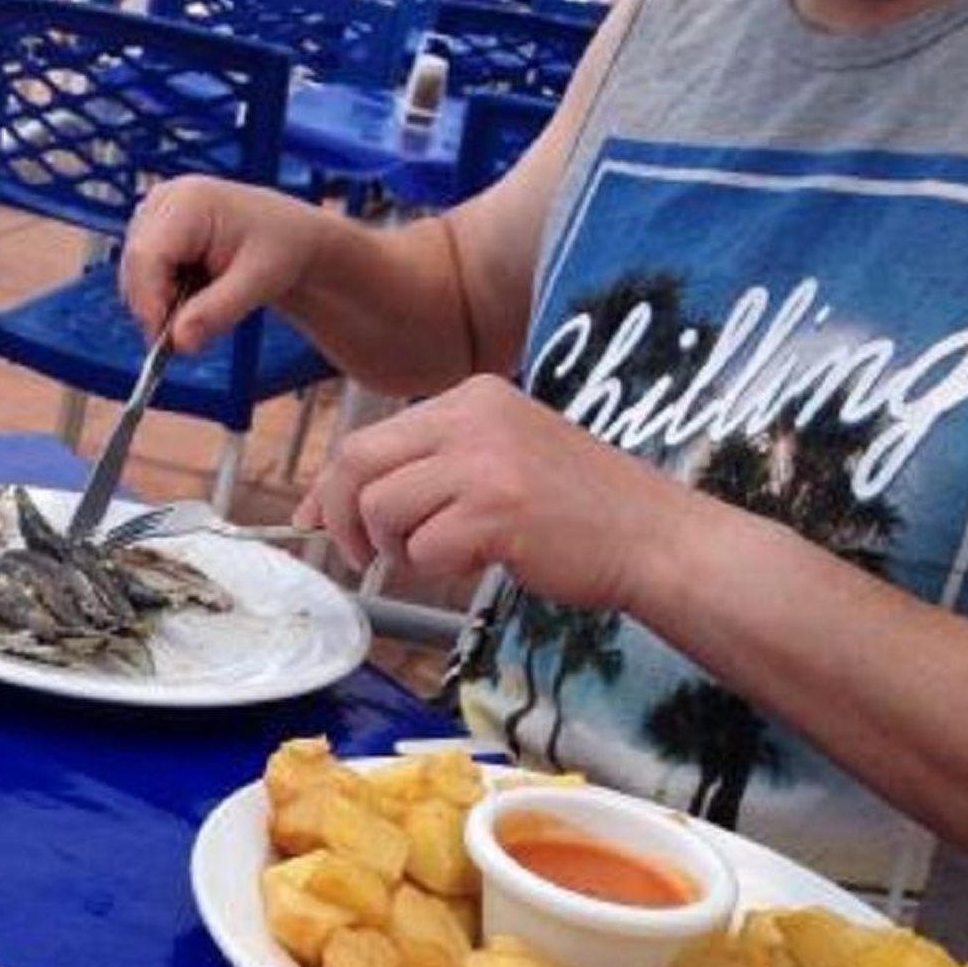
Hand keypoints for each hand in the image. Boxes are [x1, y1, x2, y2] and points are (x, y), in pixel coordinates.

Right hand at [119, 177, 328, 353]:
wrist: (289, 236)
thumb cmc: (281, 248)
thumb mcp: (258, 283)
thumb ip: (217, 312)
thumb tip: (179, 343)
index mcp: (188, 201)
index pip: (146, 256)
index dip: (149, 303)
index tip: (169, 343)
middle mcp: (162, 202)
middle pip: (134, 269)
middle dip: (158, 309)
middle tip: (193, 335)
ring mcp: (152, 217)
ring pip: (135, 280)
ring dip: (164, 305)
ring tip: (209, 299)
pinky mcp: (151, 235)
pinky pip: (141, 281)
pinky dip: (165, 298)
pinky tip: (197, 291)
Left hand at [294, 375, 692, 611]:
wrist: (654, 537)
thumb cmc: (574, 510)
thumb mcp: (498, 457)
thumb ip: (427, 468)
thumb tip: (334, 502)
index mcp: (471, 397)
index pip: (366, 438)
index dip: (328, 487)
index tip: (313, 520)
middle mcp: (473, 417)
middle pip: (355, 464)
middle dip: (341, 519)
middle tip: (364, 555)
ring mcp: (485, 461)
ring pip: (381, 510)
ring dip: (398, 549)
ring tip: (446, 554)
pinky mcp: (497, 510)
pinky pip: (423, 549)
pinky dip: (439, 569)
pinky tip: (483, 560)